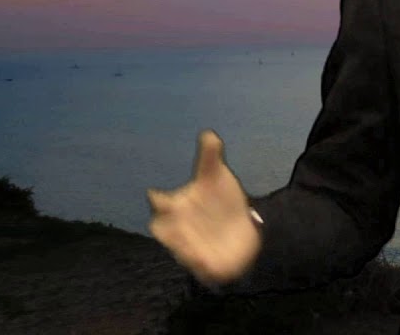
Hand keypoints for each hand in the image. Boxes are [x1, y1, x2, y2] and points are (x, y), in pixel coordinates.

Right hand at [147, 129, 260, 285]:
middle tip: (173, 218)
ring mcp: (190, 247)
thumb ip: (210, 156)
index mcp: (176, 205)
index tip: (156, 193)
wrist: (243, 228)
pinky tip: (205, 259)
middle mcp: (178, 227)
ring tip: (189, 242)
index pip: (158, 201)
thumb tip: (209, 132)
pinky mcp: (206, 264)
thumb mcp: (217, 176)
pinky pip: (198, 267)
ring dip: (181, 246)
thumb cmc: (221, 200)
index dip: (157, 198)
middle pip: (161, 228)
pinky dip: (200, 264)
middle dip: (164, 225)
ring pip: (178, 249)